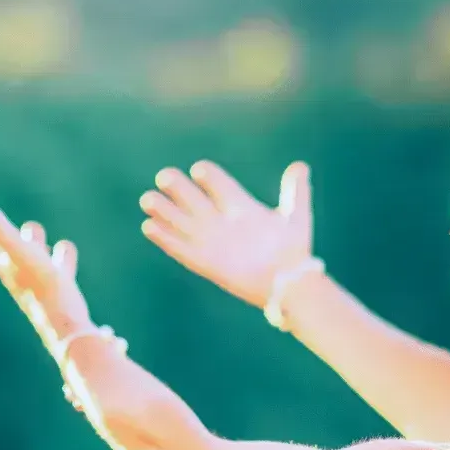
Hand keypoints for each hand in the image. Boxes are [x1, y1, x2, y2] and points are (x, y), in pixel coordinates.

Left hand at [0, 196, 93, 357]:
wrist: (67, 328)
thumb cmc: (42, 288)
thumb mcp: (19, 251)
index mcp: (5, 266)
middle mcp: (19, 275)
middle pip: (8, 250)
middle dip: (5, 234)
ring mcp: (39, 284)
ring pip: (36, 258)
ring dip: (35, 245)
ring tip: (38, 236)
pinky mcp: (60, 291)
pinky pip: (61, 268)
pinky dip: (63, 258)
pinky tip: (66, 252)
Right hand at [139, 160, 313, 307]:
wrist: (289, 283)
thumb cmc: (294, 250)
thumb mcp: (295, 216)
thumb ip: (295, 191)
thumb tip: (301, 166)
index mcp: (240, 206)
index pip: (218, 183)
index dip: (208, 176)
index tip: (200, 170)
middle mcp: (222, 222)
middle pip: (193, 200)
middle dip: (177, 188)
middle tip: (164, 176)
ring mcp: (212, 242)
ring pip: (181, 223)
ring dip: (164, 212)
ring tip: (148, 199)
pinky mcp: (205, 263)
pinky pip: (180, 249)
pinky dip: (165, 239)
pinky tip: (149, 226)